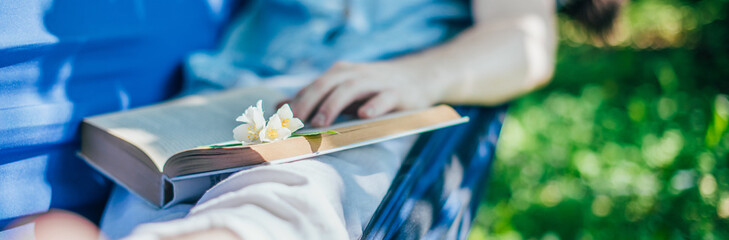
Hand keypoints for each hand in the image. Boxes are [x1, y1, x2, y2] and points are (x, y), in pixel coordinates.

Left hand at [290, 61, 441, 126]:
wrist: (418, 77)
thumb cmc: (373, 89)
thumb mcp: (343, 90)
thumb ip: (315, 98)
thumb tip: (279, 107)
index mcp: (340, 74)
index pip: (313, 87)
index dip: (296, 103)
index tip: (280, 122)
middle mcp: (355, 74)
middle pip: (327, 84)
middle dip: (309, 102)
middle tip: (295, 122)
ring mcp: (377, 82)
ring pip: (351, 89)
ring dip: (333, 105)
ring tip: (320, 122)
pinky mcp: (398, 93)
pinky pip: (384, 97)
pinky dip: (373, 105)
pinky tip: (364, 115)